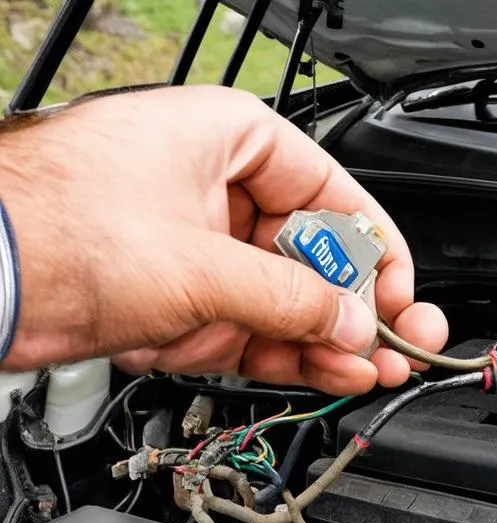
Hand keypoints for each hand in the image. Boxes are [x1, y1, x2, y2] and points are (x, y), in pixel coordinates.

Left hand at [0, 85, 447, 392]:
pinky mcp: (184, 303)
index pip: (333, 195)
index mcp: (230, 140)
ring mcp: (202, 252)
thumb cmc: (57, 227)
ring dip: (332, 340)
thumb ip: (292, 299)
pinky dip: (291, 355)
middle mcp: (220, 192)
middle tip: (403, 341)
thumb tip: (353, 322)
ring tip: (376, 367)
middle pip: (316, 255)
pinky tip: (333, 371)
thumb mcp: (202, 264)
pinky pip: (257, 330)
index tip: (400, 296)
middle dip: (358, 307)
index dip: (376, 251)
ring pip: (289, 301)